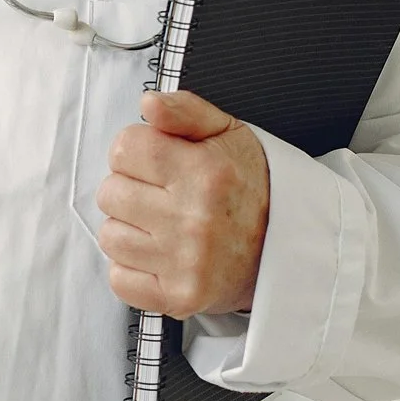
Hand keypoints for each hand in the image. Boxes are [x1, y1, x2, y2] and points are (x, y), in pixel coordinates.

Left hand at [96, 90, 271, 317]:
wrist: (289, 249)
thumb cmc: (252, 187)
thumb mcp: (229, 134)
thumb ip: (185, 111)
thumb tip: (147, 104)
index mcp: (206, 172)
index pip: (124, 149)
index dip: (136, 151)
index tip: (157, 161)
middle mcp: (194, 219)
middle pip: (110, 193)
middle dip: (130, 189)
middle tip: (163, 196)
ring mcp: (187, 263)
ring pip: (110, 236)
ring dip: (129, 229)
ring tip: (162, 226)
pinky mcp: (180, 297)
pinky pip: (119, 278)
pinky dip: (132, 268)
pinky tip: (160, 255)